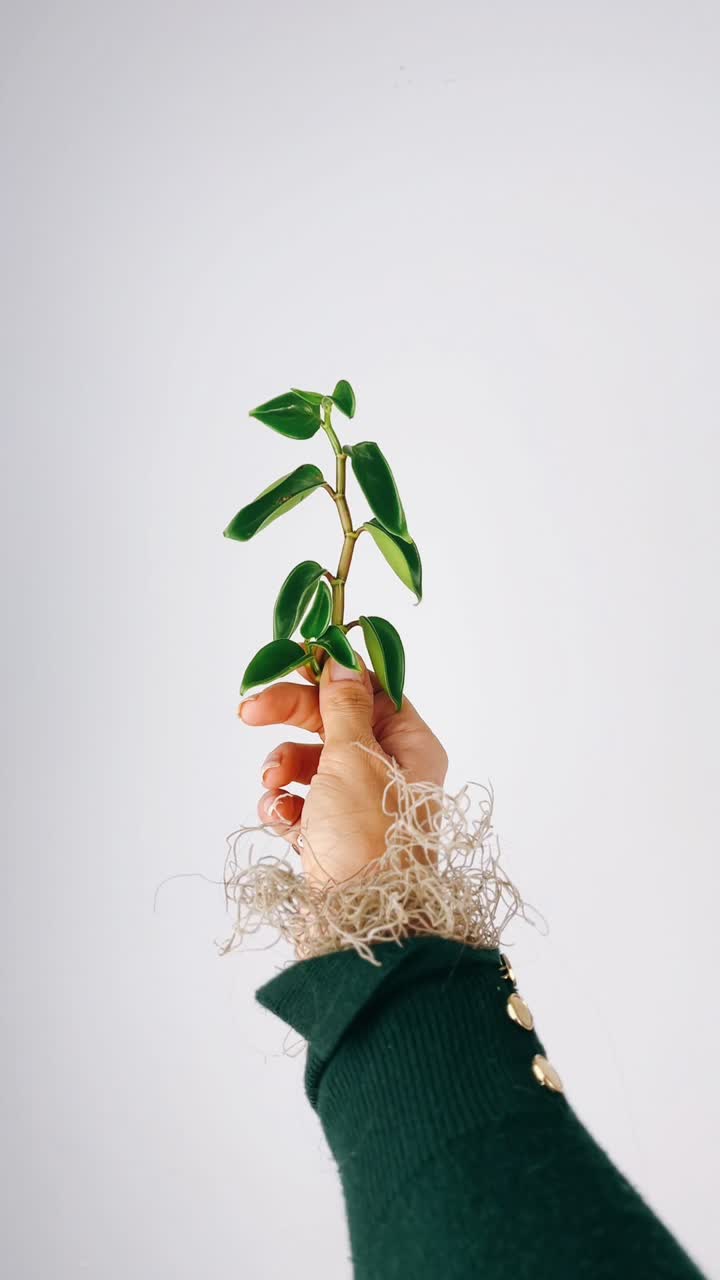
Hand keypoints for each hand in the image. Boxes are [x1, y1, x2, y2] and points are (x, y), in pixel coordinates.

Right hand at [237, 653, 447, 887]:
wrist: (360, 927)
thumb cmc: (368, 839)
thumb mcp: (355, 758)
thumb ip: (344, 707)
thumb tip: (342, 662)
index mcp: (410, 747)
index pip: (369, 691)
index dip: (329, 676)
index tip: (291, 663)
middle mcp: (389, 773)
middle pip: (331, 724)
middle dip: (288, 720)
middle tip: (246, 711)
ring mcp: (358, 807)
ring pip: (309, 765)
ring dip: (281, 769)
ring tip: (272, 786)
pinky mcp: (331, 838)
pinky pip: (299, 805)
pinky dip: (283, 807)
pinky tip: (279, 819)